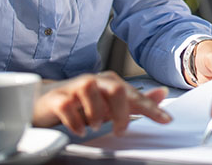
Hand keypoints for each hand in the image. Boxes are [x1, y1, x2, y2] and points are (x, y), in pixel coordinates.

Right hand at [32, 71, 171, 135]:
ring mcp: (74, 87)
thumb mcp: (111, 103)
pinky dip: (76, 122)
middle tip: (119, 130)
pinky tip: (79, 129)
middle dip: (121, 113)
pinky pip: (68, 107)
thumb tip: (161, 94)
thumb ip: (135, 100)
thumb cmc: (81, 101)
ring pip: (91, 92)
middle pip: (116, 89)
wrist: (46, 101)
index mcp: (109, 81)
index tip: (165, 120)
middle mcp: (94, 80)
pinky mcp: (57, 98)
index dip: (150, 107)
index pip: (134, 94)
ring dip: (96, 115)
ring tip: (93, 126)